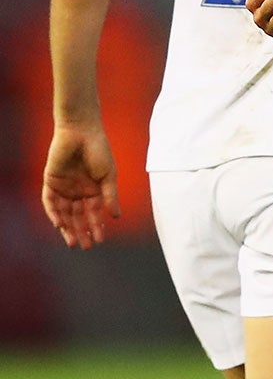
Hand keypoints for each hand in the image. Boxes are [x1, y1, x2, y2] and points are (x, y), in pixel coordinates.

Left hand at [43, 124, 118, 248]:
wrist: (82, 132)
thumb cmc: (99, 151)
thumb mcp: (109, 176)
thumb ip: (110, 196)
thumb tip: (115, 217)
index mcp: (94, 190)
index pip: (94, 213)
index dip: (96, 226)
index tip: (100, 240)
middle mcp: (78, 191)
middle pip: (78, 216)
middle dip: (82, 231)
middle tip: (86, 246)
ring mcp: (64, 187)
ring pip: (64, 212)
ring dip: (68, 227)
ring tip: (73, 241)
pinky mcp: (51, 181)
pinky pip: (50, 201)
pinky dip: (54, 213)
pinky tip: (59, 224)